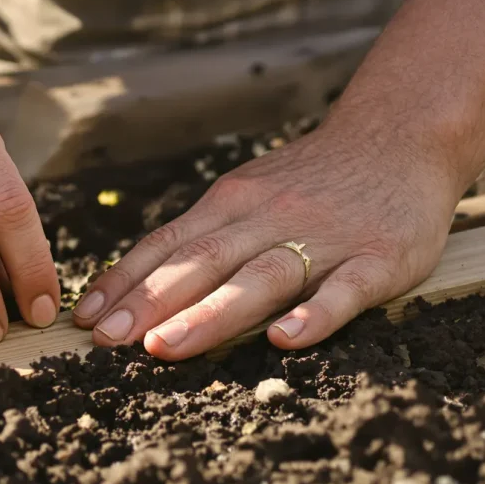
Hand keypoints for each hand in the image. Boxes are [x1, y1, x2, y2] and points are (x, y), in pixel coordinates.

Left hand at [74, 0, 484, 359]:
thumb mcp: (247, 194)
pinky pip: (345, 289)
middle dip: (149, 302)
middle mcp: (268, 218)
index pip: (167, 245)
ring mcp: (323, 238)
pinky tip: (286, 339)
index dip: (124, 281)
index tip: (84, 318)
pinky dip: (316, 314)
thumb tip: (132, 284)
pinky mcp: (378, 258)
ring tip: (166, 346)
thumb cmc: (310, 180)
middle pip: (202, 262)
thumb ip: (200, 238)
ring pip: (261, 277)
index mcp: (231, 204)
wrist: (400, 137)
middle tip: (106, 341)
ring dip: (210, 313)